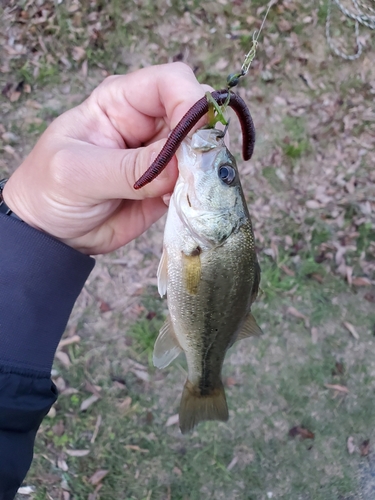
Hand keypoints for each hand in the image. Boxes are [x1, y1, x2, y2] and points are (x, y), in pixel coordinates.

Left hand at [3, 63, 210, 253]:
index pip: (170, 82)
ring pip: (202, 150)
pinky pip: (196, 182)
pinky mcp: (168, 185)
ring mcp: (161, 155)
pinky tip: (173, 204)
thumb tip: (179, 165)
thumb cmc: (49, 189)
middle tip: (194, 169)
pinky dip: (196, 192)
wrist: (51, 232)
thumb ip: (128, 168)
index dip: (189, 101)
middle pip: (196, 114)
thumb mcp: (78, 173)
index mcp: (119, 101)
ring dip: (202, 170)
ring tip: (179, 192)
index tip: (192, 138)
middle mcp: (147, 123)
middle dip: (203, 139)